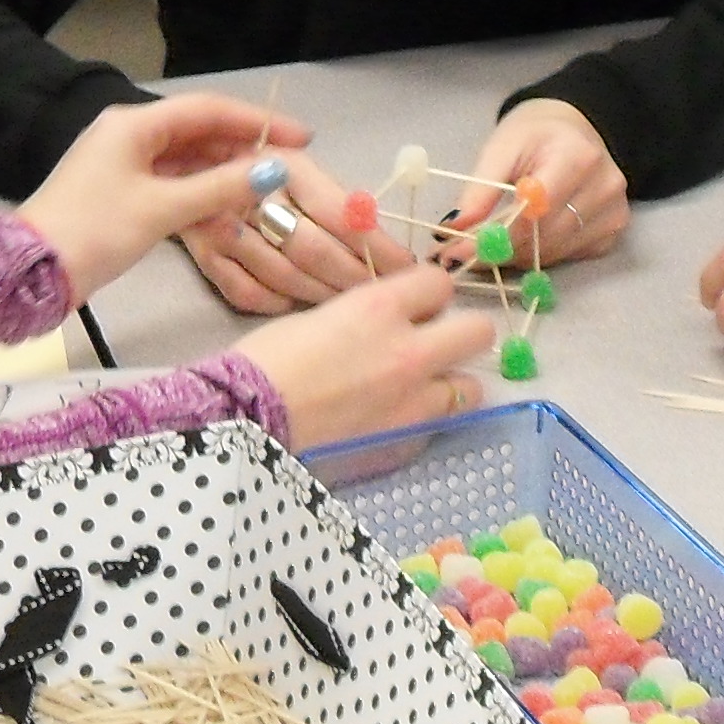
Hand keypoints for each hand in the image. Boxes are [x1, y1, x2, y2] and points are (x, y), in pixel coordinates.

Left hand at [20, 94, 303, 300]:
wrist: (33, 273)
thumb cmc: (95, 231)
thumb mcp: (162, 209)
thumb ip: (220, 188)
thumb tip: (273, 170)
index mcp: (134, 124)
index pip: (208, 110)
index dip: (258, 121)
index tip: (301, 136)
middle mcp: (129, 134)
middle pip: (198, 133)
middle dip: (242, 150)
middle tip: (286, 172)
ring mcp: (123, 164)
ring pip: (186, 160)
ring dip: (223, 175)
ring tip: (263, 193)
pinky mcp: (120, 192)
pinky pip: (171, 183)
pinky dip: (199, 195)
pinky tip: (227, 212)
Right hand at [177, 148, 408, 315]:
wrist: (185, 166)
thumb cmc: (259, 169)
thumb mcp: (299, 167)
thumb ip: (337, 196)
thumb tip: (378, 231)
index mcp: (285, 165)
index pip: (341, 215)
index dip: (377, 247)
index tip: (407, 269)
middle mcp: (251, 195)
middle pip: (315, 252)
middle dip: (355, 279)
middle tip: (383, 298)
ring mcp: (222, 228)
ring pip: (285, 277)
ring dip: (324, 296)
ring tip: (352, 307)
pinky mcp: (203, 255)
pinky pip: (247, 294)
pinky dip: (279, 304)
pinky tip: (302, 306)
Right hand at [232, 264, 496, 446]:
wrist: (246, 421)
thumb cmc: (265, 361)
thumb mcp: (319, 316)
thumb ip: (365, 314)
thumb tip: (387, 319)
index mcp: (379, 308)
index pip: (439, 282)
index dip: (429, 292)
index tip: (416, 303)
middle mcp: (409, 350)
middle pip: (478, 331)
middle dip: (460, 332)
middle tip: (434, 341)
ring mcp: (414, 400)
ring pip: (470, 386)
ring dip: (450, 381)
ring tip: (420, 386)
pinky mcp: (406, 441)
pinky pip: (439, 423)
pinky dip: (426, 418)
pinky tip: (395, 417)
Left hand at [440, 100, 627, 271]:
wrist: (575, 128)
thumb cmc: (536, 134)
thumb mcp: (501, 148)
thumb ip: (479, 189)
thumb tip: (453, 229)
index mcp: (577, 157)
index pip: (534, 212)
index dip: (495, 236)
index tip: (458, 251)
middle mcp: (604, 187)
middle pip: (546, 237)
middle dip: (500, 251)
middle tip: (464, 255)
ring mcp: (614, 211)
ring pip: (556, 252)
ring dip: (517, 257)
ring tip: (489, 246)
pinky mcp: (614, 229)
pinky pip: (570, 255)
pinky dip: (542, 255)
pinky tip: (526, 240)